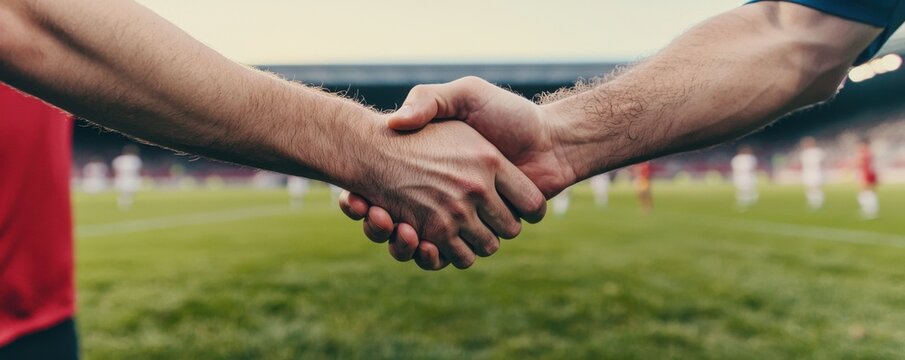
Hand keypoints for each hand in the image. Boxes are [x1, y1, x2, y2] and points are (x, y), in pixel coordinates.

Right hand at [340, 77, 576, 268]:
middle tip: (356, 206)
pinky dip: (425, 254)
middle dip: (373, 221)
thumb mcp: (464, 95)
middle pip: (394, 223)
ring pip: (415, 243)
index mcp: (435, 170)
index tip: (350, 195)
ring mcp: (462, 219)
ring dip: (394, 239)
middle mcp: (447, 198)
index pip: (385, 190)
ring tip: (379, 217)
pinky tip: (408, 234)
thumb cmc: (508, 114)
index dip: (365, 199)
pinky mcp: (476, 236)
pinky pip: (445, 256)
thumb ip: (429, 100)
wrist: (550, 141)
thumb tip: (393, 122)